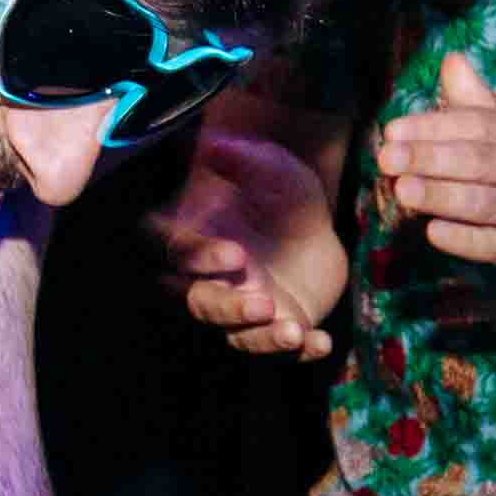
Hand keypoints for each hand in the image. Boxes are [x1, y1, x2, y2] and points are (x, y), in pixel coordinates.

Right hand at [162, 116, 348, 360]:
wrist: (315, 224)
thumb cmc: (279, 192)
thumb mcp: (270, 167)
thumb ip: (242, 157)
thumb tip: (215, 144)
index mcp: (191, 238)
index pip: (174, 253)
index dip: (196, 258)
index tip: (235, 254)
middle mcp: (205, 281)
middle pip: (197, 304)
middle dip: (227, 308)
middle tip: (264, 303)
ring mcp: (237, 310)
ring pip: (235, 336)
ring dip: (263, 339)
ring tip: (293, 331)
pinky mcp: (270, 329)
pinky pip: (278, 350)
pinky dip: (299, 351)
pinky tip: (320, 343)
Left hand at [374, 58, 495, 304]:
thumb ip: (484, 106)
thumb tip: (449, 60)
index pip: (480, 124)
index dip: (435, 126)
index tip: (393, 130)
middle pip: (479, 159)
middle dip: (429, 157)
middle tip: (385, 158)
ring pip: (485, 201)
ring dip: (441, 195)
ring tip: (401, 190)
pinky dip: (465, 239)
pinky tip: (434, 233)